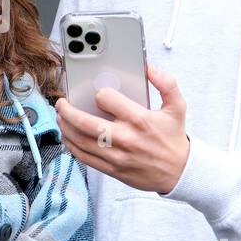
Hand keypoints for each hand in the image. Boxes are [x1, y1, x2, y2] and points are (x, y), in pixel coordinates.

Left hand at [56, 64, 189, 194]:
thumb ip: (166, 83)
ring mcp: (116, 155)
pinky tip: (68, 137)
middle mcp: (125, 138)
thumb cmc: (174, 138)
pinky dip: (71, 146)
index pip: (106, 99)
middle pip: (84, 122)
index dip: (99, 94)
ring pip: (80, 140)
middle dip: (67, 110)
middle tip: (61, 103)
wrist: (179, 172)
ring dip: (65, 127)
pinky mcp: (112, 169)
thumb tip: (150, 68)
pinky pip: (84, 157)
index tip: (98, 94)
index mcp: (139, 119)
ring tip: (61, 117)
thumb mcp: (178, 107)